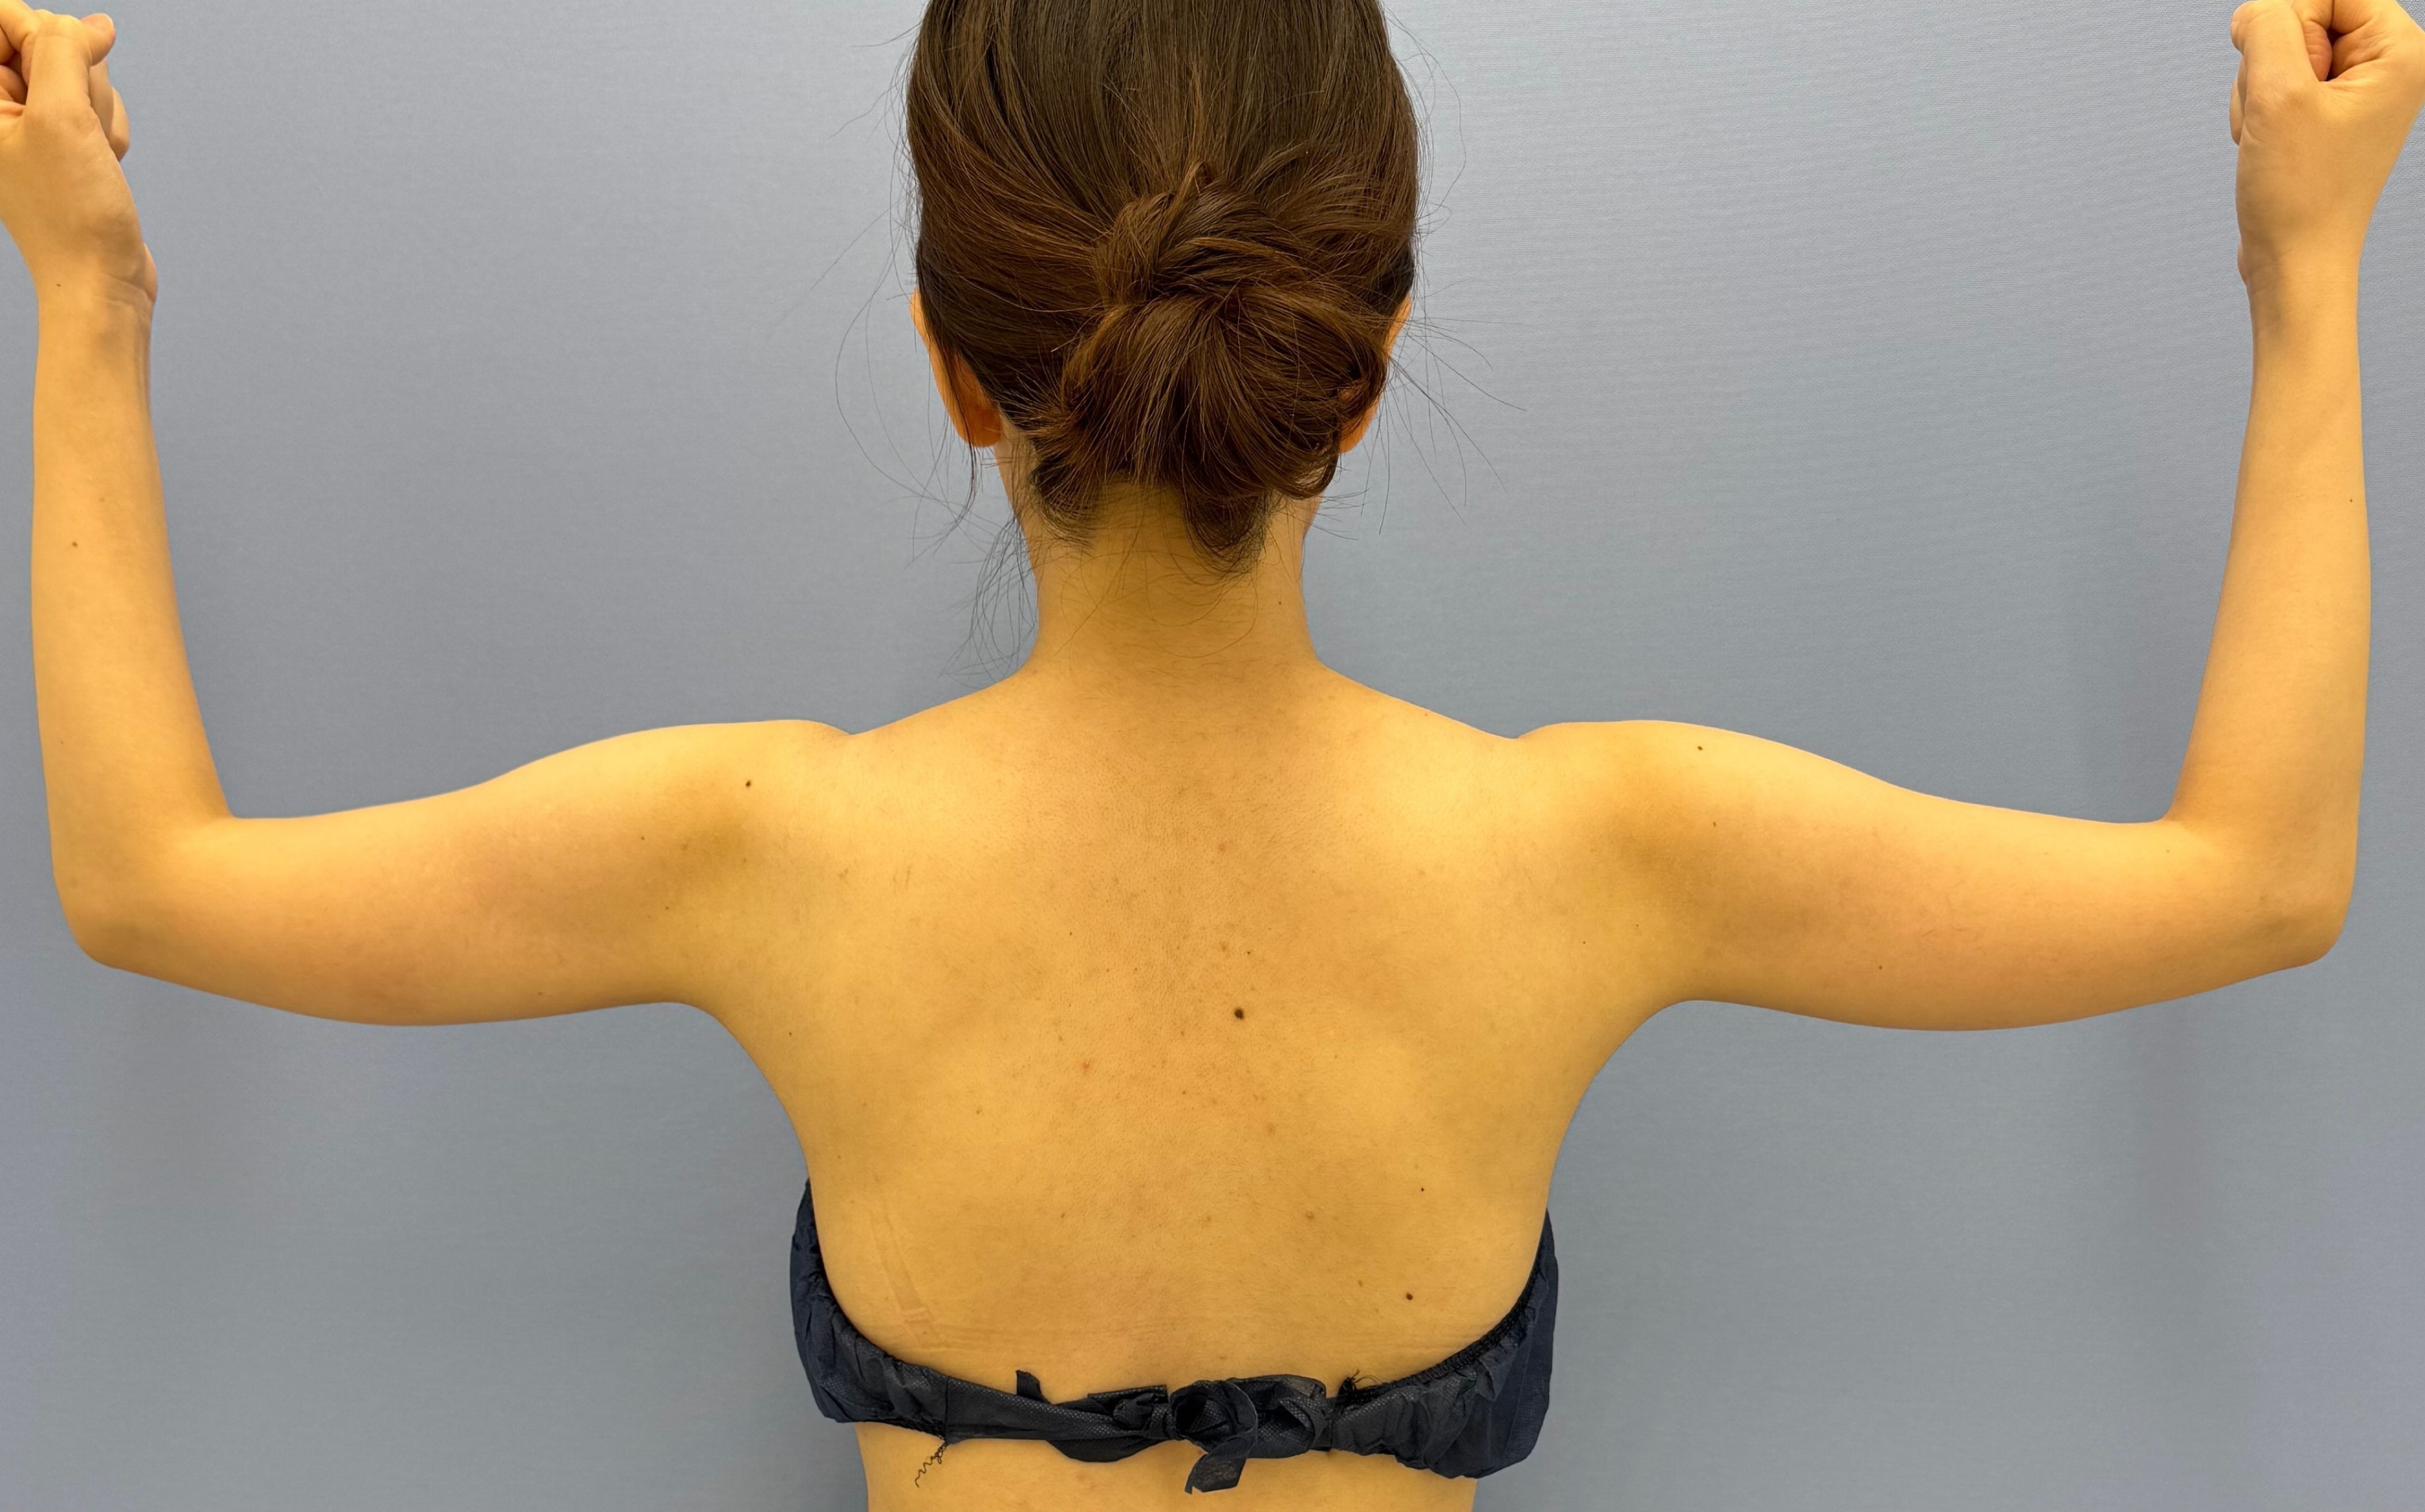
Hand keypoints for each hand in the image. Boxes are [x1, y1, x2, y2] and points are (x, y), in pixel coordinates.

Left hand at [0, 4, 151, 305]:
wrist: (99, 279)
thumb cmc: (71, 214)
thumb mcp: (64, 118)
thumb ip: (65, 52)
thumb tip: (92, 24)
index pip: (5, 19)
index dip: (44, 34)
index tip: (65, 75)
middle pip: (46, 41)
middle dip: (79, 78)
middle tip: (78, 126)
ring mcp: (30, 122)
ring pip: (77, 71)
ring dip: (99, 108)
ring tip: (92, 152)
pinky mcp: (61, 137)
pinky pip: (92, 102)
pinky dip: (107, 128)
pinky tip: (102, 160)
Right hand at [2230, 0, 2424, 287]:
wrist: (2294, 262)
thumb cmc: (2299, 191)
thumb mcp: (2277, 94)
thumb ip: (2266, 28)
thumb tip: (2252, 13)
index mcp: (2400, 52)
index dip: (2288, 25)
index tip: (2288, 78)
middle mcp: (2387, 67)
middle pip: (2303, 19)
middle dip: (2271, 63)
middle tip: (2280, 114)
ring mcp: (2356, 92)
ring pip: (2281, 54)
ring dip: (2259, 92)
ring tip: (2272, 136)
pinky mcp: (2327, 115)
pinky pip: (2277, 84)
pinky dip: (2259, 111)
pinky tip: (2267, 144)